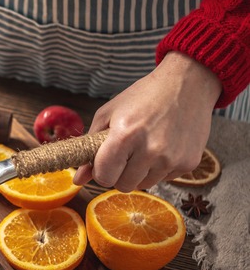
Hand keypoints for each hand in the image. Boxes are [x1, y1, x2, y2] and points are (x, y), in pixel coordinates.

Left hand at [73, 51, 221, 191]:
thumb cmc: (143, 96)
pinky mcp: (189, 163)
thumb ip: (90, 148)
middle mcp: (151, 150)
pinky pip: (164, 179)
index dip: (101, 171)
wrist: (188, 83)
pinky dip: (159, 168)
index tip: (105, 161)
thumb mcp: (108, 115)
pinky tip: (163, 146)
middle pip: (123, 185)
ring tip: (145, 147)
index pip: (104, 177)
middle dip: (119, 173)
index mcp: (125, 136)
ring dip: (139, 172)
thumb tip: (78, 180)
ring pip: (143, 185)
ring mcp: (172, 158)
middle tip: (125, 153)